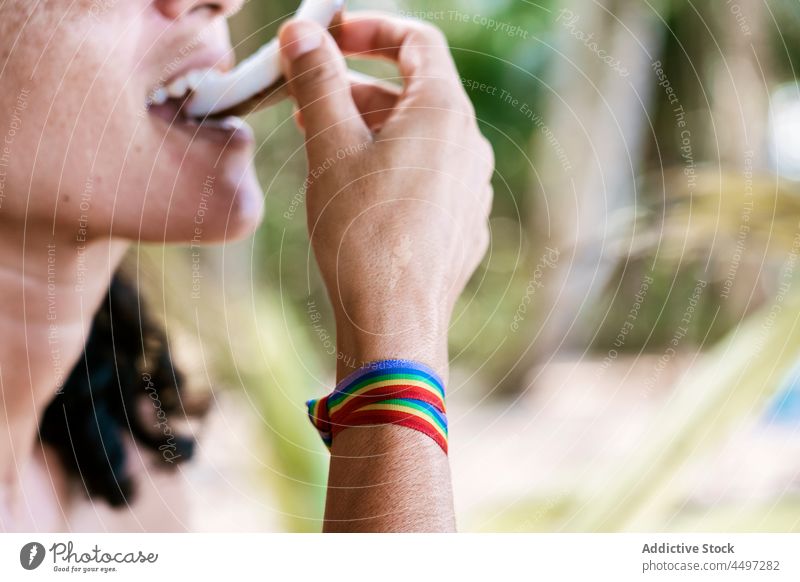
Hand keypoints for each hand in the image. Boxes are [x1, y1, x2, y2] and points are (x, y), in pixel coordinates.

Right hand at [279, 13, 493, 377]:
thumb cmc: (362, 233)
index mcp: (445, 113)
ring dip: (371, 128)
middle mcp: (470, 146)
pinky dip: (392, 166)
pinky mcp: (462, 224)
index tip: (330, 36)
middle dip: (359, 86)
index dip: (371, 28)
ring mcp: (471, 189)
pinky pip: (429, 177)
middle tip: (309, 96)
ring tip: (322, 141)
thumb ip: (318, 81)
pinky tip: (356, 190)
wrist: (394, 323)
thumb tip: (303, 31)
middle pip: (416, 91)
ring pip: (420, 138)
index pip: (418, 40)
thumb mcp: (330, 146)